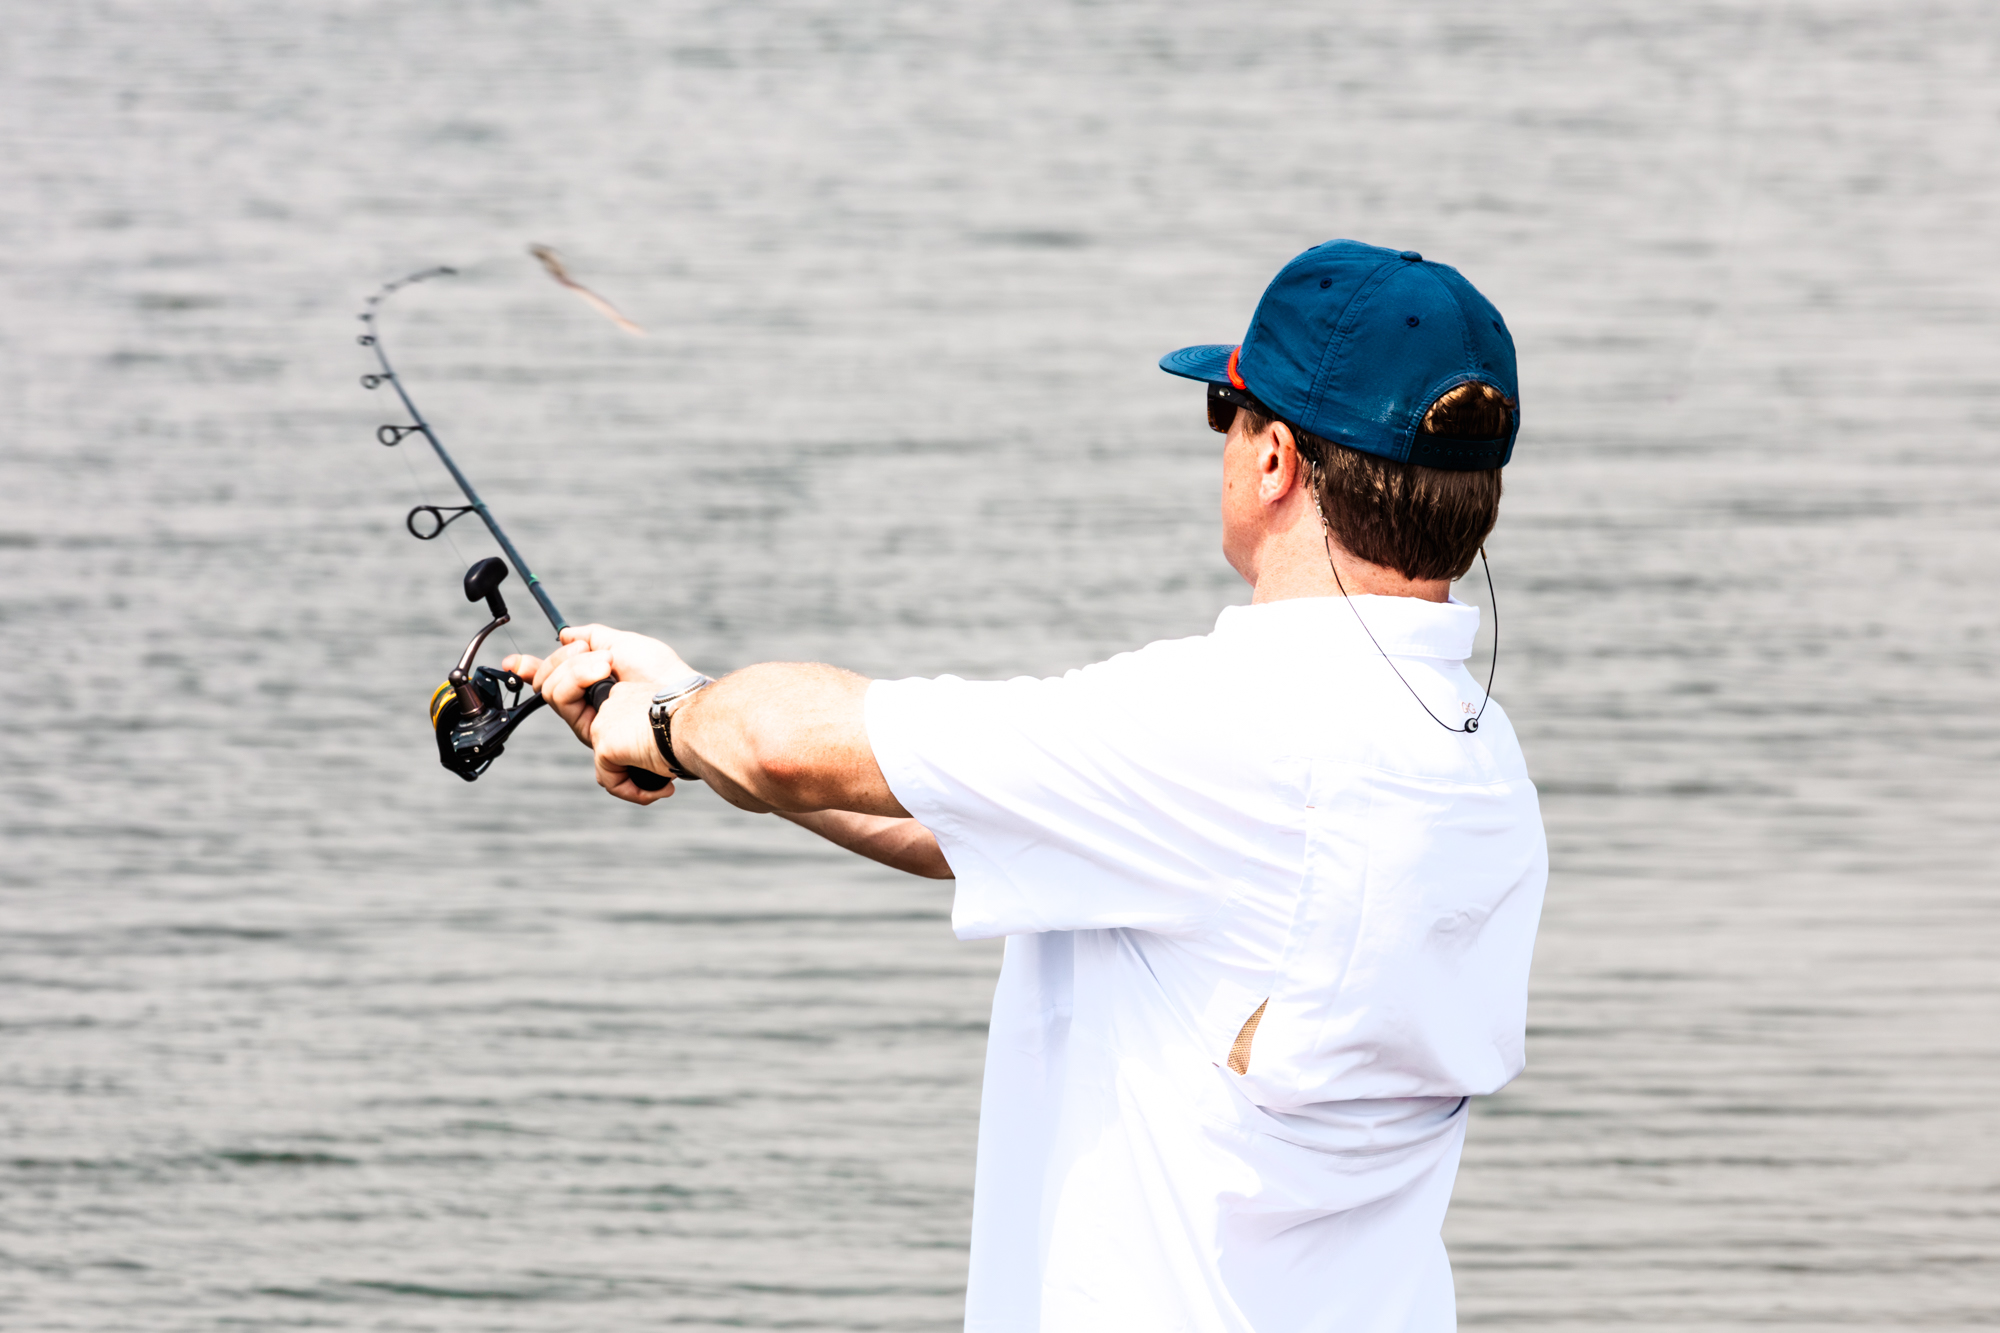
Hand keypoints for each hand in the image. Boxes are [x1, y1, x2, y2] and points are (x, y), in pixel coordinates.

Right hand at [502, 624, 696, 804]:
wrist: (683, 701)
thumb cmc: (664, 676)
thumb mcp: (627, 645)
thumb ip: (594, 638)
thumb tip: (564, 634)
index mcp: (593, 692)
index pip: (554, 682)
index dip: (530, 670)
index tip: (512, 661)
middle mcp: (590, 713)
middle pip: (549, 685)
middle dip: (565, 660)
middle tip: (599, 655)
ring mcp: (594, 731)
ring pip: (554, 694)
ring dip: (576, 668)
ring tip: (607, 666)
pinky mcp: (600, 748)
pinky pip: (565, 708)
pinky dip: (578, 682)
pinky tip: (602, 678)